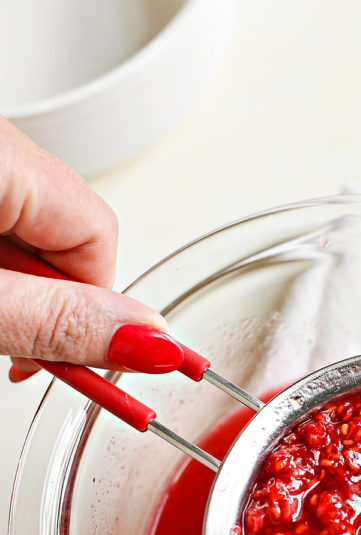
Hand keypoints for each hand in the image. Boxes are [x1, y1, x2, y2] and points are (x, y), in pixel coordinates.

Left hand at [0, 118, 179, 379]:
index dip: (89, 307)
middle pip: (67, 226)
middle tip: (13, 344)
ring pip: (28, 221)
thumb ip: (59, 320)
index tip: (67, 360)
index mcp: (3, 156)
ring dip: (18, 279)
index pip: (99, 233)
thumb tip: (152, 340)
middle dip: (50, 294)